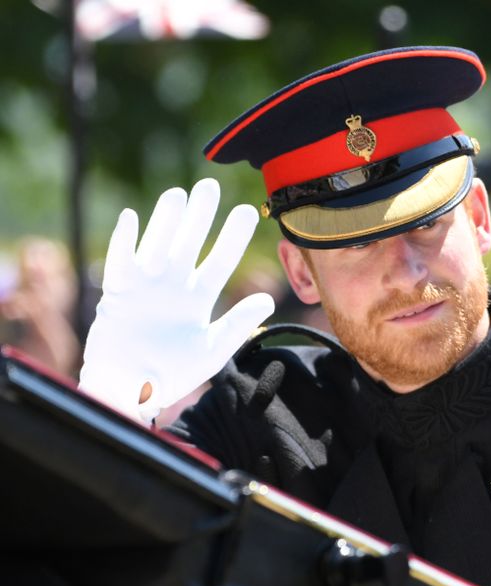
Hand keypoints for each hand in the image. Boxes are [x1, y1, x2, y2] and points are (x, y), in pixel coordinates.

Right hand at [79, 179, 273, 422]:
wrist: (134, 389)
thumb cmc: (173, 372)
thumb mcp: (213, 350)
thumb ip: (238, 324)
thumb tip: (268, 301)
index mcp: (198, 297)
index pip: (220, 261)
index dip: (232, 237)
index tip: (247, 211)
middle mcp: (173, 285)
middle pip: (188, 243)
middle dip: (199, 216)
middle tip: (211, 186)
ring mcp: (145, 286)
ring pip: (157, 244)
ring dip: (165, 220)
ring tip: (178, 194)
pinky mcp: (117, 293)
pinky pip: (120, 262)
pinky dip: (123, 241)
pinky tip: (130, 218)